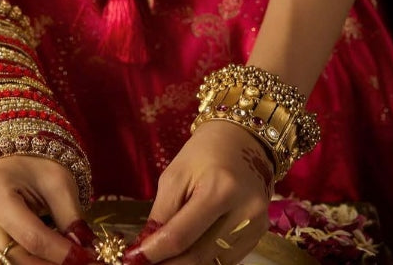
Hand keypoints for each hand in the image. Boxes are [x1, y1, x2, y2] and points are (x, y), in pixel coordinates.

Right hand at [0, 154, 96, 264]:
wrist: (13, 159)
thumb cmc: (36, 165)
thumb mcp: (59, 183)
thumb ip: (72, 219)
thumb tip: (87, 251)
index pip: (32, 238)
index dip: (61, 254)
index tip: (86, 259)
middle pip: (18, 257)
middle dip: (50, 263)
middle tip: (78, 261)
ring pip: (9, 262)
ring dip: (40, 263)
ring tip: (65, 257)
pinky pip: (3, 260)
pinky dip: (27, 261)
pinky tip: (46, 255)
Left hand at [123, 123, 273, 264]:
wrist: (242, 139)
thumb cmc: (205, 152)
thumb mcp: (175, 175)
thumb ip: (162, 214)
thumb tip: (145, 251)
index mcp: (220, 189)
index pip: (181, 236)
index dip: (154, 253)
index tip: (133, 260)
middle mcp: (244, 212)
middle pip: (198, 257)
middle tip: (145, 264)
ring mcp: (256, 226)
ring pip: (212, 263)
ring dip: (185, 264)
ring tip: (165, 257)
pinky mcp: (259, 234)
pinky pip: (226, 260)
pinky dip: (204, 260)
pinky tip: (188, 251)